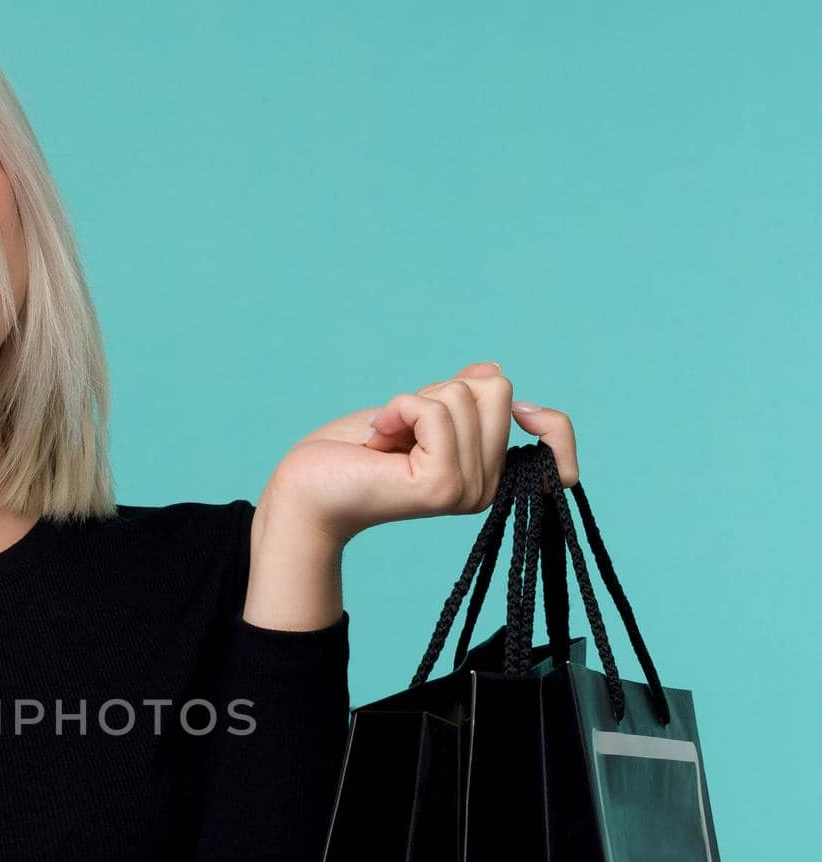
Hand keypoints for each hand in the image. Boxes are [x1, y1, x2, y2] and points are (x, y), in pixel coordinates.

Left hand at [266, 361, 580, 547]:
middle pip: (497, 389)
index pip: (557, 435)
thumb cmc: (353, 452)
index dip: (548, 415)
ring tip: (385, 437)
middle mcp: (485, 489)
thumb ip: (459, 397)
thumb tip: (490, 370)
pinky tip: (377, 438)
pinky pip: (435, 410)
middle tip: (402, 428)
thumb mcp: (416, 413)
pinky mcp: (441, 486)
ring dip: (414, 401)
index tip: (523, 411)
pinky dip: (400, 408)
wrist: (305, 489)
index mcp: (489, 474)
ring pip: (465, 395)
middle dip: (441, 391)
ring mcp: (466, 491)